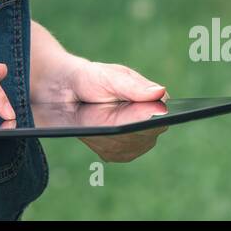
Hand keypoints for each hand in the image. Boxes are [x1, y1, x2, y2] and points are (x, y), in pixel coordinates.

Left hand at [37, 57, 170, 162]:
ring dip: (114, 135)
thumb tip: (160, 93)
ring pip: (129, 146)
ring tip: (98, 119)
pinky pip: (114, 153)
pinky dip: (103, 142)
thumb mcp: (111, 76)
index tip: (148, 117)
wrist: (68, 90)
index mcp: (154, 104)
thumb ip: (134, 86)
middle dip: (129, 127)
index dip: (154, 120)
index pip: (162, 119)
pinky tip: (94, 132)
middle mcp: (148, 128)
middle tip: (113, 118)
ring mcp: (133, 145)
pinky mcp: (115, 154)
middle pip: (145, 136)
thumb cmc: (94, 79)